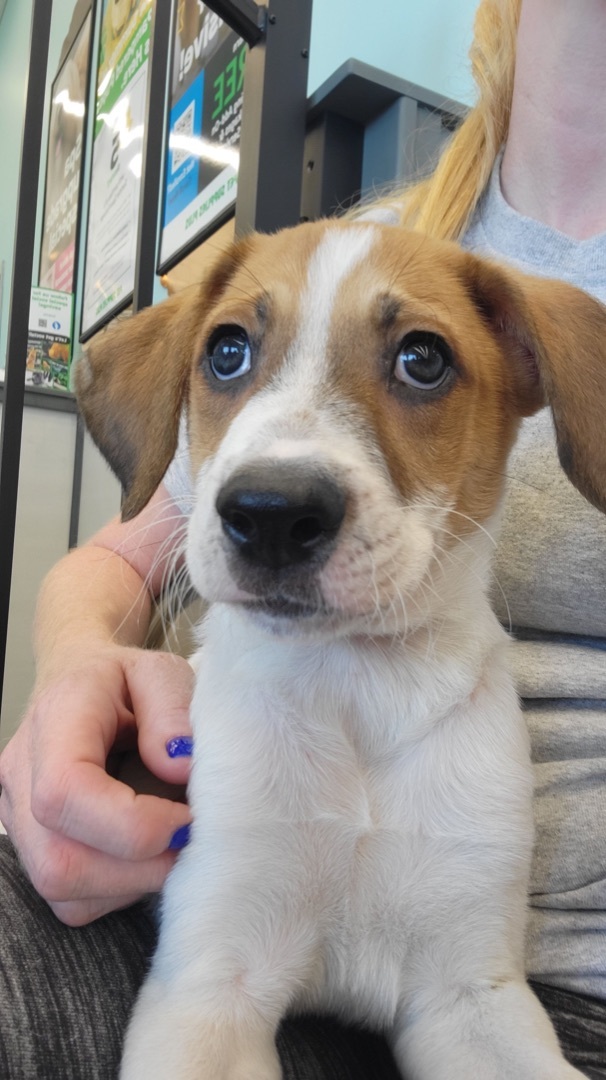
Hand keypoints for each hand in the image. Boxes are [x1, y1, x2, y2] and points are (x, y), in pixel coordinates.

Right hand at [0, 647, 193, 925]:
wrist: (82, 681)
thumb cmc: (126, 681)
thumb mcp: (161, 671)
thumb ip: (173, 709)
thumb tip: (180, 766)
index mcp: (56, 719)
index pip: (66, 792)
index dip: (131, 824)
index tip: (187, 821)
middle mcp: (21, 774)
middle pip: (58, 859)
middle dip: (138, 868)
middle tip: (189, 843)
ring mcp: (17, 817)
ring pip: (61, 887)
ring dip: (131, 883)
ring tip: (170, 845)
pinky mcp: (30, 847)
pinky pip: (68, 898)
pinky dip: (116, 889)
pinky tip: (145, 855)